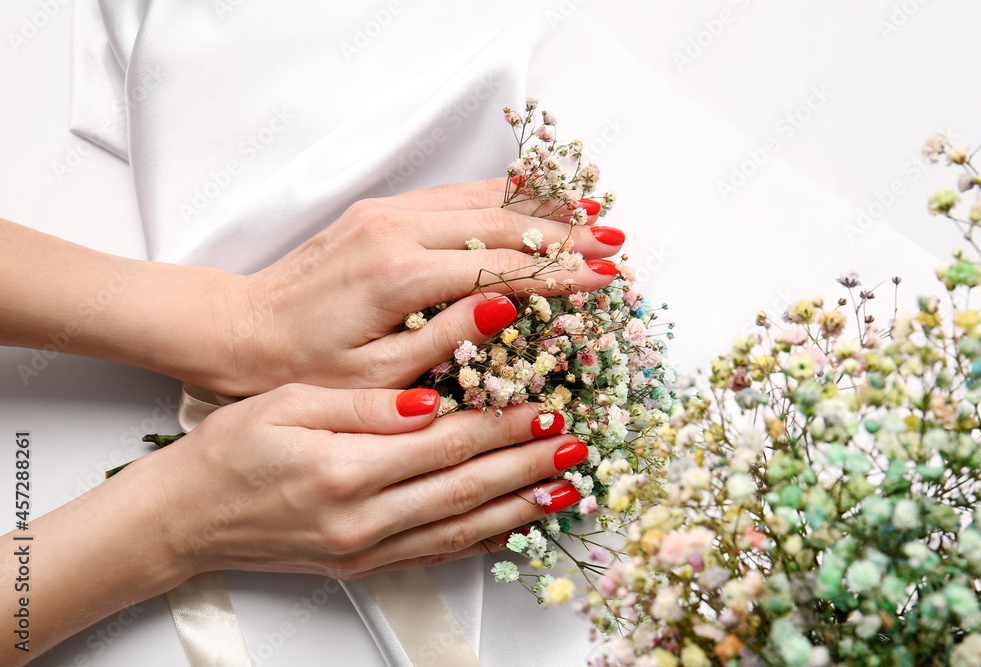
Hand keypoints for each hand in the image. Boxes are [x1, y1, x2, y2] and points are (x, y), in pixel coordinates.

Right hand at [144, 384, 584, 578]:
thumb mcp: (288, 405)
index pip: (447, 444)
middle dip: (529, 465)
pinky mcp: (362, 566)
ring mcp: (365, 549)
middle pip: (467, 488)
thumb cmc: (227, 454)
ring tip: (564, 490)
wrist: (184, 518)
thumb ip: (365, 406)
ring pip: (462, 529)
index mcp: (346, 469)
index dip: (503, 426)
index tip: (545, 408)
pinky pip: (436, 555)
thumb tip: (428, 399)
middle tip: (575, 446)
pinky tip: (512, 528)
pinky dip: (482, 542)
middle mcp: (363, 518)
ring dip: (520, 508)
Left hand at [212, 178, 624, 394]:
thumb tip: (510, 304)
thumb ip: (448, 338)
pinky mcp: (378, 210)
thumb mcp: (378, 375)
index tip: (607, 275)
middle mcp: (397, 229)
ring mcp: (386, 213)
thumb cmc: (302, 365)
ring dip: (539, 207)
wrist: (238, 328)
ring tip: (589, 214)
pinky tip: (528, 201)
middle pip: (503, 221)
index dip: (562, 270)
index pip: (504, 264)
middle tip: (614, 244)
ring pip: (481, 197)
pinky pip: (452, 195)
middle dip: (565, 232)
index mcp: (401, 276)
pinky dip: (498, 196)